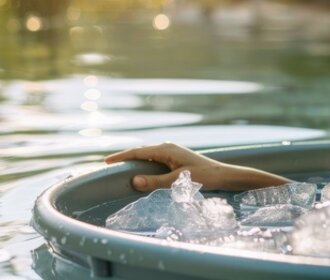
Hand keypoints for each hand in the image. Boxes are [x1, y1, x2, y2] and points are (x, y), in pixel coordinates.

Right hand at [104, 142, 289, 191]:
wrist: (224, 175)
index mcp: (166, 149)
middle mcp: (167, 147)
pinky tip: (139, 171)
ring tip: (119, 168)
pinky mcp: (175, 159)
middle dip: (125, 158)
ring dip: (134, 161)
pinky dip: (144, 164)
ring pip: (147, 155)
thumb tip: (133, 181)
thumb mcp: (178, 181)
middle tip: (108, 166)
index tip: (106, 161)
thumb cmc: (204, 177)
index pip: (138, 152)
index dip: (121, 157)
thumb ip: (155, 181)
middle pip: (140, 152)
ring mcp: (172, 152)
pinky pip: (154, 160)